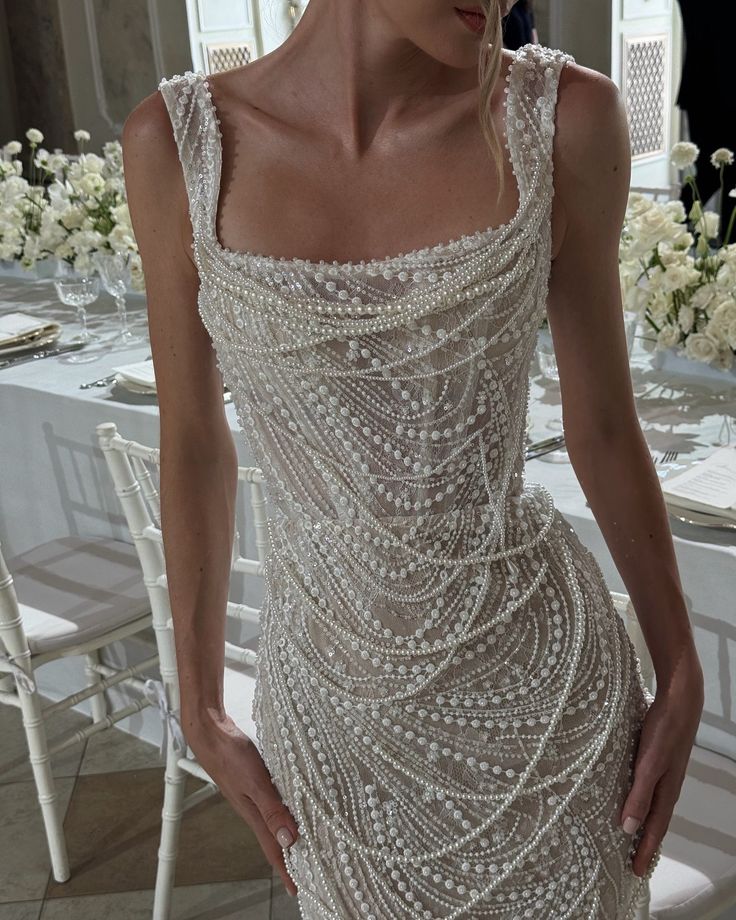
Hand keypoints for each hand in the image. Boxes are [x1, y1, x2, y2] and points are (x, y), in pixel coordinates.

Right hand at [186, 710, 299, 896]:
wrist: (209, 731)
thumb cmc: (229, 754)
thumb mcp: (255, 782)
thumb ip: (271, 809)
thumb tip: (289, 838)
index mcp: (253, 814)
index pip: (273, 848)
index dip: (285, 869)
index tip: (297, 890)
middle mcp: (252, 808)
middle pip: (274, 838)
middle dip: (290, 855)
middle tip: (308, 868)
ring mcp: (251, 794)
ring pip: (273, 820)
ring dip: (287, 832)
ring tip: (304, 842)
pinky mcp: (252, 780)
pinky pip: (271, 802)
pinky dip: (283, 810)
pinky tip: (290, 805)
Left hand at [619, 653, 703, 877]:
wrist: (679, 700)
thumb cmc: (663, 731)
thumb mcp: (649, 764)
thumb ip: (639, 794)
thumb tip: (627, 828)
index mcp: (666, 791)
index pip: (654, 828)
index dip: (644, 850)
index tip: (635, 872)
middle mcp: (667, 785)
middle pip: (654, 820)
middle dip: (644, 842)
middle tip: (632, 862)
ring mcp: (664, 771)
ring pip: (652, 804)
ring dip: (642, 821)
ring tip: (631, 836)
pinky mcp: (657, 758)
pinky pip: (648, 787)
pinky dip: (641, 800)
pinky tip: (632, 796)